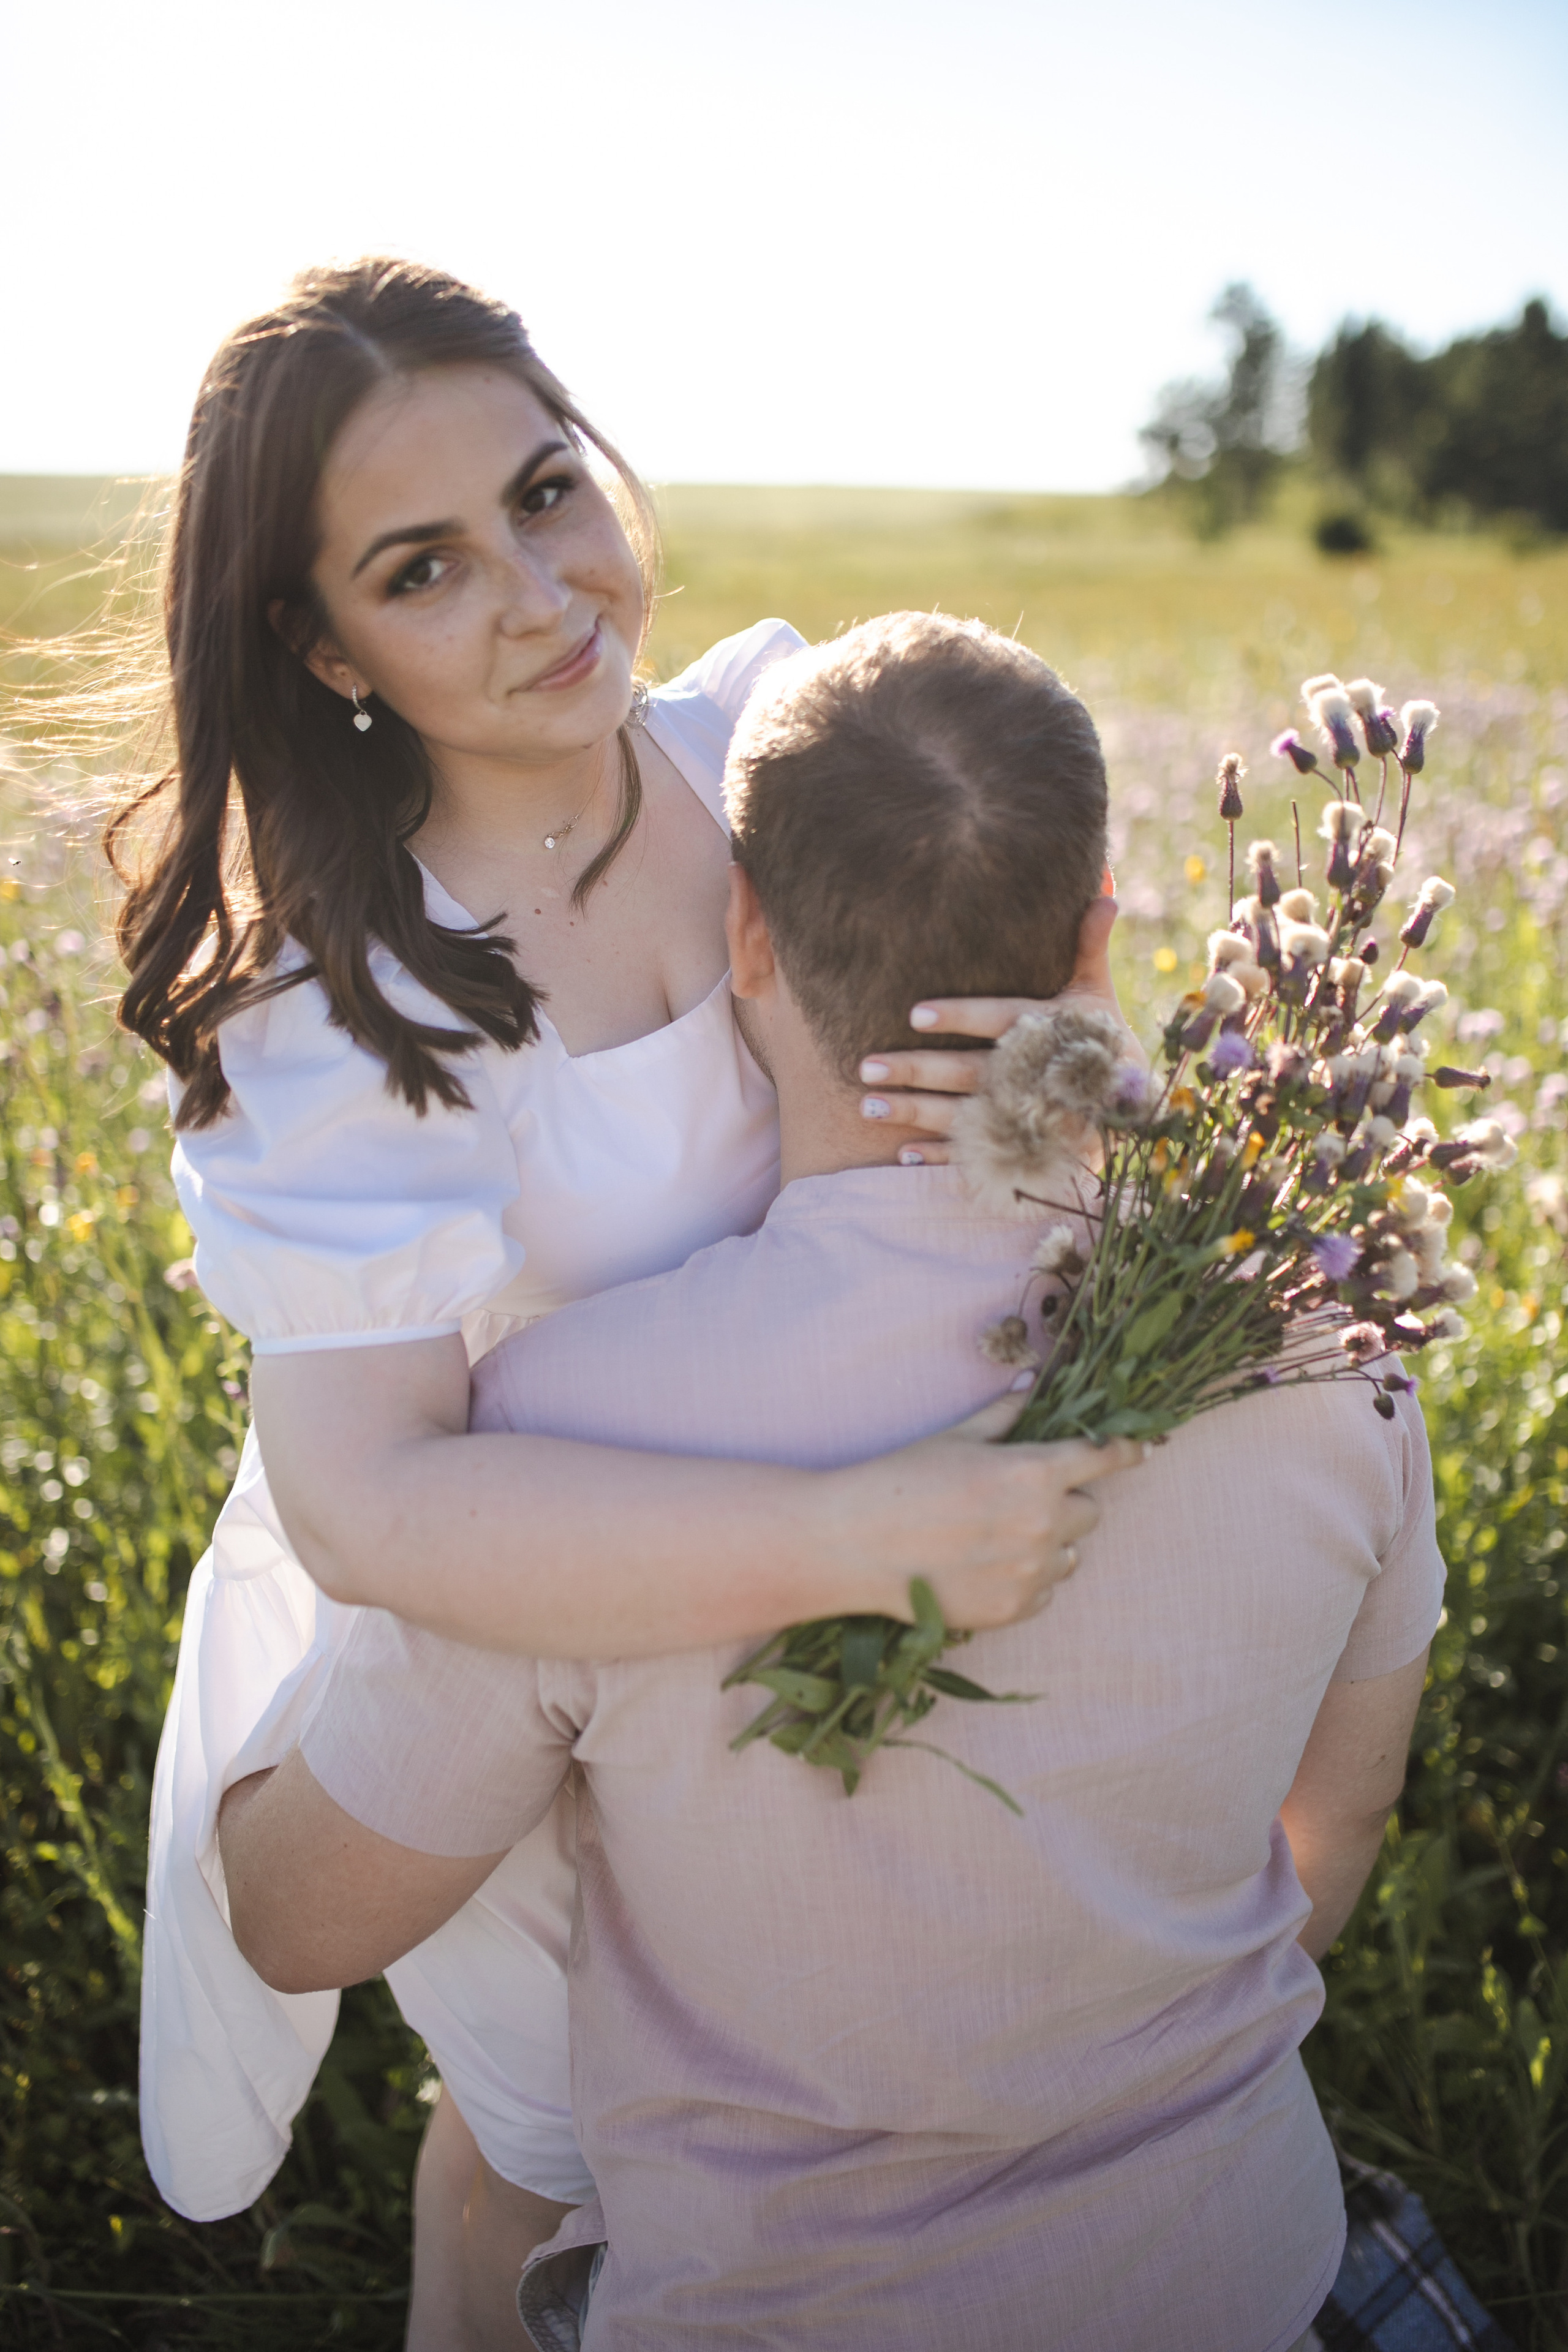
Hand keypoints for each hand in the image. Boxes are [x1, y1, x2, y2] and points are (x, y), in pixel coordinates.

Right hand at [825, 1393, 1145, 1629]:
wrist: (854, 1545)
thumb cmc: (901, 1479)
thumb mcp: (956, 1438)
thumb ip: (1004, 1415)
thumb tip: (1033, 1380)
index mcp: (1033, 1472)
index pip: (1103, 1457)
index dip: (1125, 1451)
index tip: (1139, 1450)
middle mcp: (1042, 1524)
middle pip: (1091, 1512)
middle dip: (1066, 1502)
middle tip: (1021, 1499)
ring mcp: (1030, 1571)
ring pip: (1071, 1555)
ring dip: (1048, 1544)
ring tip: (997, 1537)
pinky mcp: (1013, 1608)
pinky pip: (1044, 1591)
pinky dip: (1026, 1579)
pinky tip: (984, 1566)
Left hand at [857, 894, 1144, 1164]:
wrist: (1129, 1109)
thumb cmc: (1099, 1039)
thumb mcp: (1097, 993)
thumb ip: (1088, 948)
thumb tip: (1106, 897)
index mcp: (1056, 1032)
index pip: (1003, 1020)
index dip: (963, 1017)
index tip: (915, 1013)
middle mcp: (1039, 1076)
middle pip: (971, 1073)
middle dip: (918, 1071)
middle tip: (867, 1066)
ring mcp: (1031, 1118)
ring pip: (965, 1116)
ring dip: (915, 1113)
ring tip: (868, 1106)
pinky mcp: (1026, 1149)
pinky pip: (980, 1155)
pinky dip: (942, 1157)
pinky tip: (903, 1153)